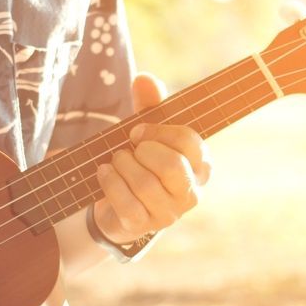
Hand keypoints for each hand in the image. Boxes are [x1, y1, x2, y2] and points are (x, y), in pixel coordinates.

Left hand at [93, 73, 212, 243]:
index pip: (190, 142)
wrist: (119, 204)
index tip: (138, 131)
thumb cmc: (141, 162)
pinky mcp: (145, 227)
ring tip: (116, 161)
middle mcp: (192, 193)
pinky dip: (110, 183)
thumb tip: (145, 79)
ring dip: (123, 166)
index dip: (159, 131)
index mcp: (201, 166)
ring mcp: (170, 214)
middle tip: (129, 149)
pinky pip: (127, 204)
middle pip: (171, 165)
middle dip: (142, 151)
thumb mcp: (147, 132)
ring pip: (146, 185)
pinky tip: (104, 174)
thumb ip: (149, 105)